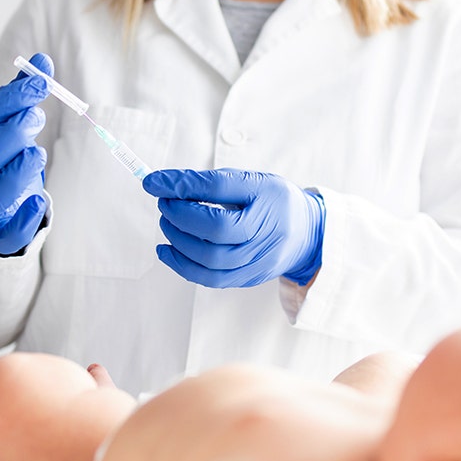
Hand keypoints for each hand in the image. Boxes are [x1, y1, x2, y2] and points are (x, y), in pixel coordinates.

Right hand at [0, 52, 53, 254]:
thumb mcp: (5, 117)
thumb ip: (21, 92)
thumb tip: (43, 62)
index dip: (9, 100)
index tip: (40, 85)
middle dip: (12, 136)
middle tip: (36, 119)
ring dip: (18, 173)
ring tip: (38, 153)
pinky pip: (5, 236)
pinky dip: (23, 221)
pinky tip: (39, 201)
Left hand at [143, 168, 325, 287]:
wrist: (307, 234)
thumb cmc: (274, 202)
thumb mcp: (251, 181)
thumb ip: (210, 183)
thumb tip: (163, 185)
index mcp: (269, 200)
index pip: (220, 189)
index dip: (183, 185)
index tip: (153, 181)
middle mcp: (267, 233)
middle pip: (216, 230)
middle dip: (180, 216)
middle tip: (165, 203)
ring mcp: (259, 261)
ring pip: (211, 260)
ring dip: (178, 241)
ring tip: (167, 224)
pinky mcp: (249, 279)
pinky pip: (212, 279)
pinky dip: (183, 265)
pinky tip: (168, 250)